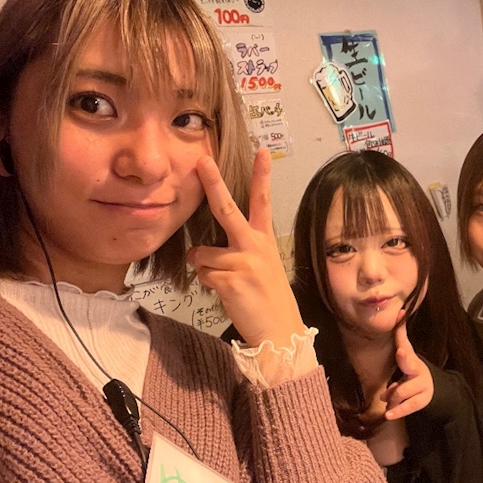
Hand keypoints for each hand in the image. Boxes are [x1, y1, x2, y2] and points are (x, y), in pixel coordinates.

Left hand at [188, 149, 302, 347]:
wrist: (279, 331)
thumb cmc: (269, 299)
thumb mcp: (262, 267)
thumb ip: (238, 252)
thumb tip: (203, 251)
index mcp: (265, 240)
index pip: (263, 202)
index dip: (262, 176)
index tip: (262, 151)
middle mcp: (255, 246)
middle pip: (228, 209)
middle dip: (213, 183)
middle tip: (202, 161)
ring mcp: (243, 262)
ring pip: (204, 254)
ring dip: (207, 269)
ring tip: (228, 284)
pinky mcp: (230, 280)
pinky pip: (203, 275)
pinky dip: (209, 285)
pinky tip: (228, 295)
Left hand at [381, 319, 432, 419]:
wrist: (432, 388)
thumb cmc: (413, 370)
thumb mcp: (407, 355)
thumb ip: (401, 338)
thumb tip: (399, 313)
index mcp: (412, 358)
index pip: (406, 346)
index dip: (403, 338)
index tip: (399, 337)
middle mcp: (418, 370)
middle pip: (410, 365)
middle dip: (405, 359)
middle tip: (400, 353)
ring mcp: (422, 385)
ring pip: (402, 391)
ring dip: (392, 397)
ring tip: (387, 401)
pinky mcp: (423, 400)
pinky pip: (409, 407)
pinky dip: (397, 411)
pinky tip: (388, 414)